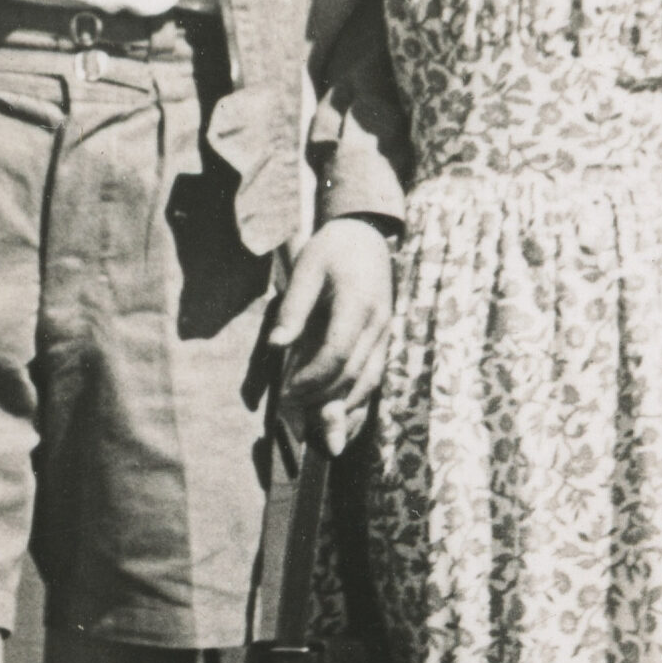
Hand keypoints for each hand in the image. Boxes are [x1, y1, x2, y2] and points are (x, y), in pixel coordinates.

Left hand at [271, 219, 393, 455]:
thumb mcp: (306, 269)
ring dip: (343, 406)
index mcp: (358, 303)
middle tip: (292, 408)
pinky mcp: (384, 340)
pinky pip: (374, 378)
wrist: (367, 236)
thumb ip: (293, 309)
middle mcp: (378, 323)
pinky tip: (340, 418)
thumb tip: (276, 346)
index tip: (287, 390)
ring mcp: (385, 333)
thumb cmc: (332, 249)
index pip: (337, 353)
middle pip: (353, 374)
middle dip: (322, 397)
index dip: (312, 378)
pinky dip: (357, 400)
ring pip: (369, 382)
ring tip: (317, 426)